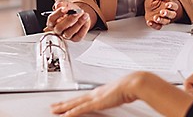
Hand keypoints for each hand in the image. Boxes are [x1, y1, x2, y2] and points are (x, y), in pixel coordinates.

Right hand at [44, 0, 89, 41]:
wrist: (78, 13)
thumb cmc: (69, 10)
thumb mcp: (65, 4)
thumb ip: (61, 3)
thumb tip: (59, 5)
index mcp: (52, 22)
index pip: (51, 19)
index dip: (58, 14)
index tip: (65, 8)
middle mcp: (57, 30)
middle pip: (59, 28)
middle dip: (69, 19)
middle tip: (77, 12)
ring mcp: (65, 35)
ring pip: (69, 33)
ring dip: (78, 23)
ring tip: (85, 15)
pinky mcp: (75, 38)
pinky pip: (79, 36)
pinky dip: (84, 28)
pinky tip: (87, 20)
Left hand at [51, 71, 192, 116]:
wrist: (136, 82)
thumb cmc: (133, 86)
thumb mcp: (124, 92)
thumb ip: (120, 95)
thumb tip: (122, 97)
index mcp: (103, 91)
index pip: (85, 96)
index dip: (75, 100)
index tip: (67, 102)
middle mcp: (97, 93)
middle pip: (77, 99)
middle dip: (64, 103)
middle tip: (54, 106)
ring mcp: (96, 97)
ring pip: (76, 103)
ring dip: (64, 107)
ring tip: (54, 110)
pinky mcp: (98, 102)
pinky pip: (81, 108)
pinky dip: (72, 112)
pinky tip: (65, 115)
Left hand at [144, 0, 178, 29]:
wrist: (149, 9)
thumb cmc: (153, 2)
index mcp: (170, 5)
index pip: (174, 6)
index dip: (172, 5)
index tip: (167, 4)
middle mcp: (168, 13)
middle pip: (172, 15)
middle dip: (167, 13)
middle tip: (162, 12)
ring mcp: (164, 19)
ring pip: (166, 22)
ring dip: (161, 20)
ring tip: (155, 17)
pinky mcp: (158, 24)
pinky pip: (158, 27)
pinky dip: (154, 25)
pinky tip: (149, 22)